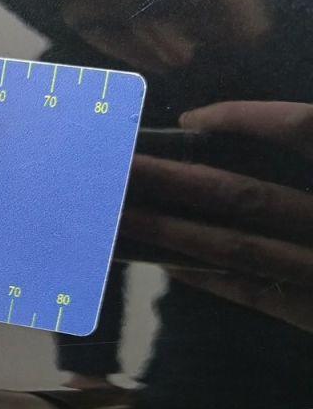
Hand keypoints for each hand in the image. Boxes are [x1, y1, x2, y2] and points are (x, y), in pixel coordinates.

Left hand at [122, 101, 312, 331]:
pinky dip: (207, 274)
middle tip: (115, 163)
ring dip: (171, 230)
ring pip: (237, 247)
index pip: (308, 132)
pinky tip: (163, 259)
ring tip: (117, 213)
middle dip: (174, 178)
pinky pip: (254, 291)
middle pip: (246, 195)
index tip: (192, 117)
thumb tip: (271, 130)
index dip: (248, 120)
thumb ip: (312, 145)